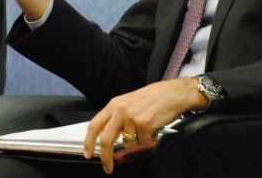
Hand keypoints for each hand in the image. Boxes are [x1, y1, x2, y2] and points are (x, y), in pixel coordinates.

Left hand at [82, 78, 207, 173]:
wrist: (173, 93)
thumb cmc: (153, 98)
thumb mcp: (129, 103)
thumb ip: (117, 119)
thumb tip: (108, 140)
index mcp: (114, 104)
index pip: (95, 124)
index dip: (89, 141)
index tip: (87, 154)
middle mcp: (120, 110)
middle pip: (106, 139)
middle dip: (105, 157)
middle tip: (108, 168)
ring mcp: (131, 117)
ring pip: (128, 143)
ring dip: (137, 141)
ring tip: (146, 127)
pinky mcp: (144, 124)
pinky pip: (142, 142)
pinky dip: (149, 139)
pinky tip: (154, 127)